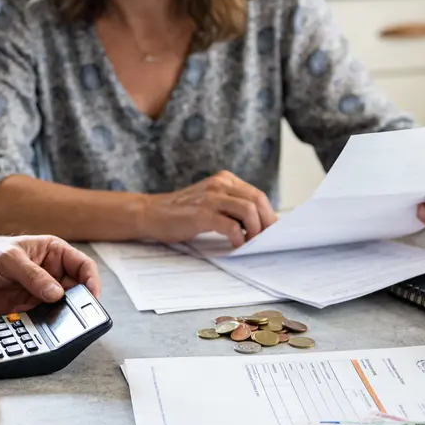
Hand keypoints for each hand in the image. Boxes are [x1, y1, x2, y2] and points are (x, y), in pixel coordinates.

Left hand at [0, 235, 101, 314]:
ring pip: (63, 306)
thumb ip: (33, 275)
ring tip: (61, 321)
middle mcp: (52, 273)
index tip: (91, 295)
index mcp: (54, 252)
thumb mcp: (9, 258)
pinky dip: (48, 323)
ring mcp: (42, 292)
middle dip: (79, 301)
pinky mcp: (31, 308)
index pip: (82, 265)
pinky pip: (47, 318)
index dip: (91, 280)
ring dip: (64, 314)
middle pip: (77, 289)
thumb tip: (56, 293)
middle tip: (77, 313)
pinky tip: (44, 326)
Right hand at [142, 170, 277, 246]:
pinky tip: (235, 245)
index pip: (258, 195)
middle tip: (268, 240)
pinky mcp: (201, 214)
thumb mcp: (210, 202)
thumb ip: (231, 207)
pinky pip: (231, 226)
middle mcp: (219, 184)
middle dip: (268, 223)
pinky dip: (238, 238)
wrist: (151, 213)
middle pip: (258, 200)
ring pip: (249, 210)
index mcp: (224, 179)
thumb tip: (260, 226)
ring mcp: (210, 197)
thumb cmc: (182, 213)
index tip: (274, 232)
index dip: (270, 215)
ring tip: (251, 243)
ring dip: (255, 230)